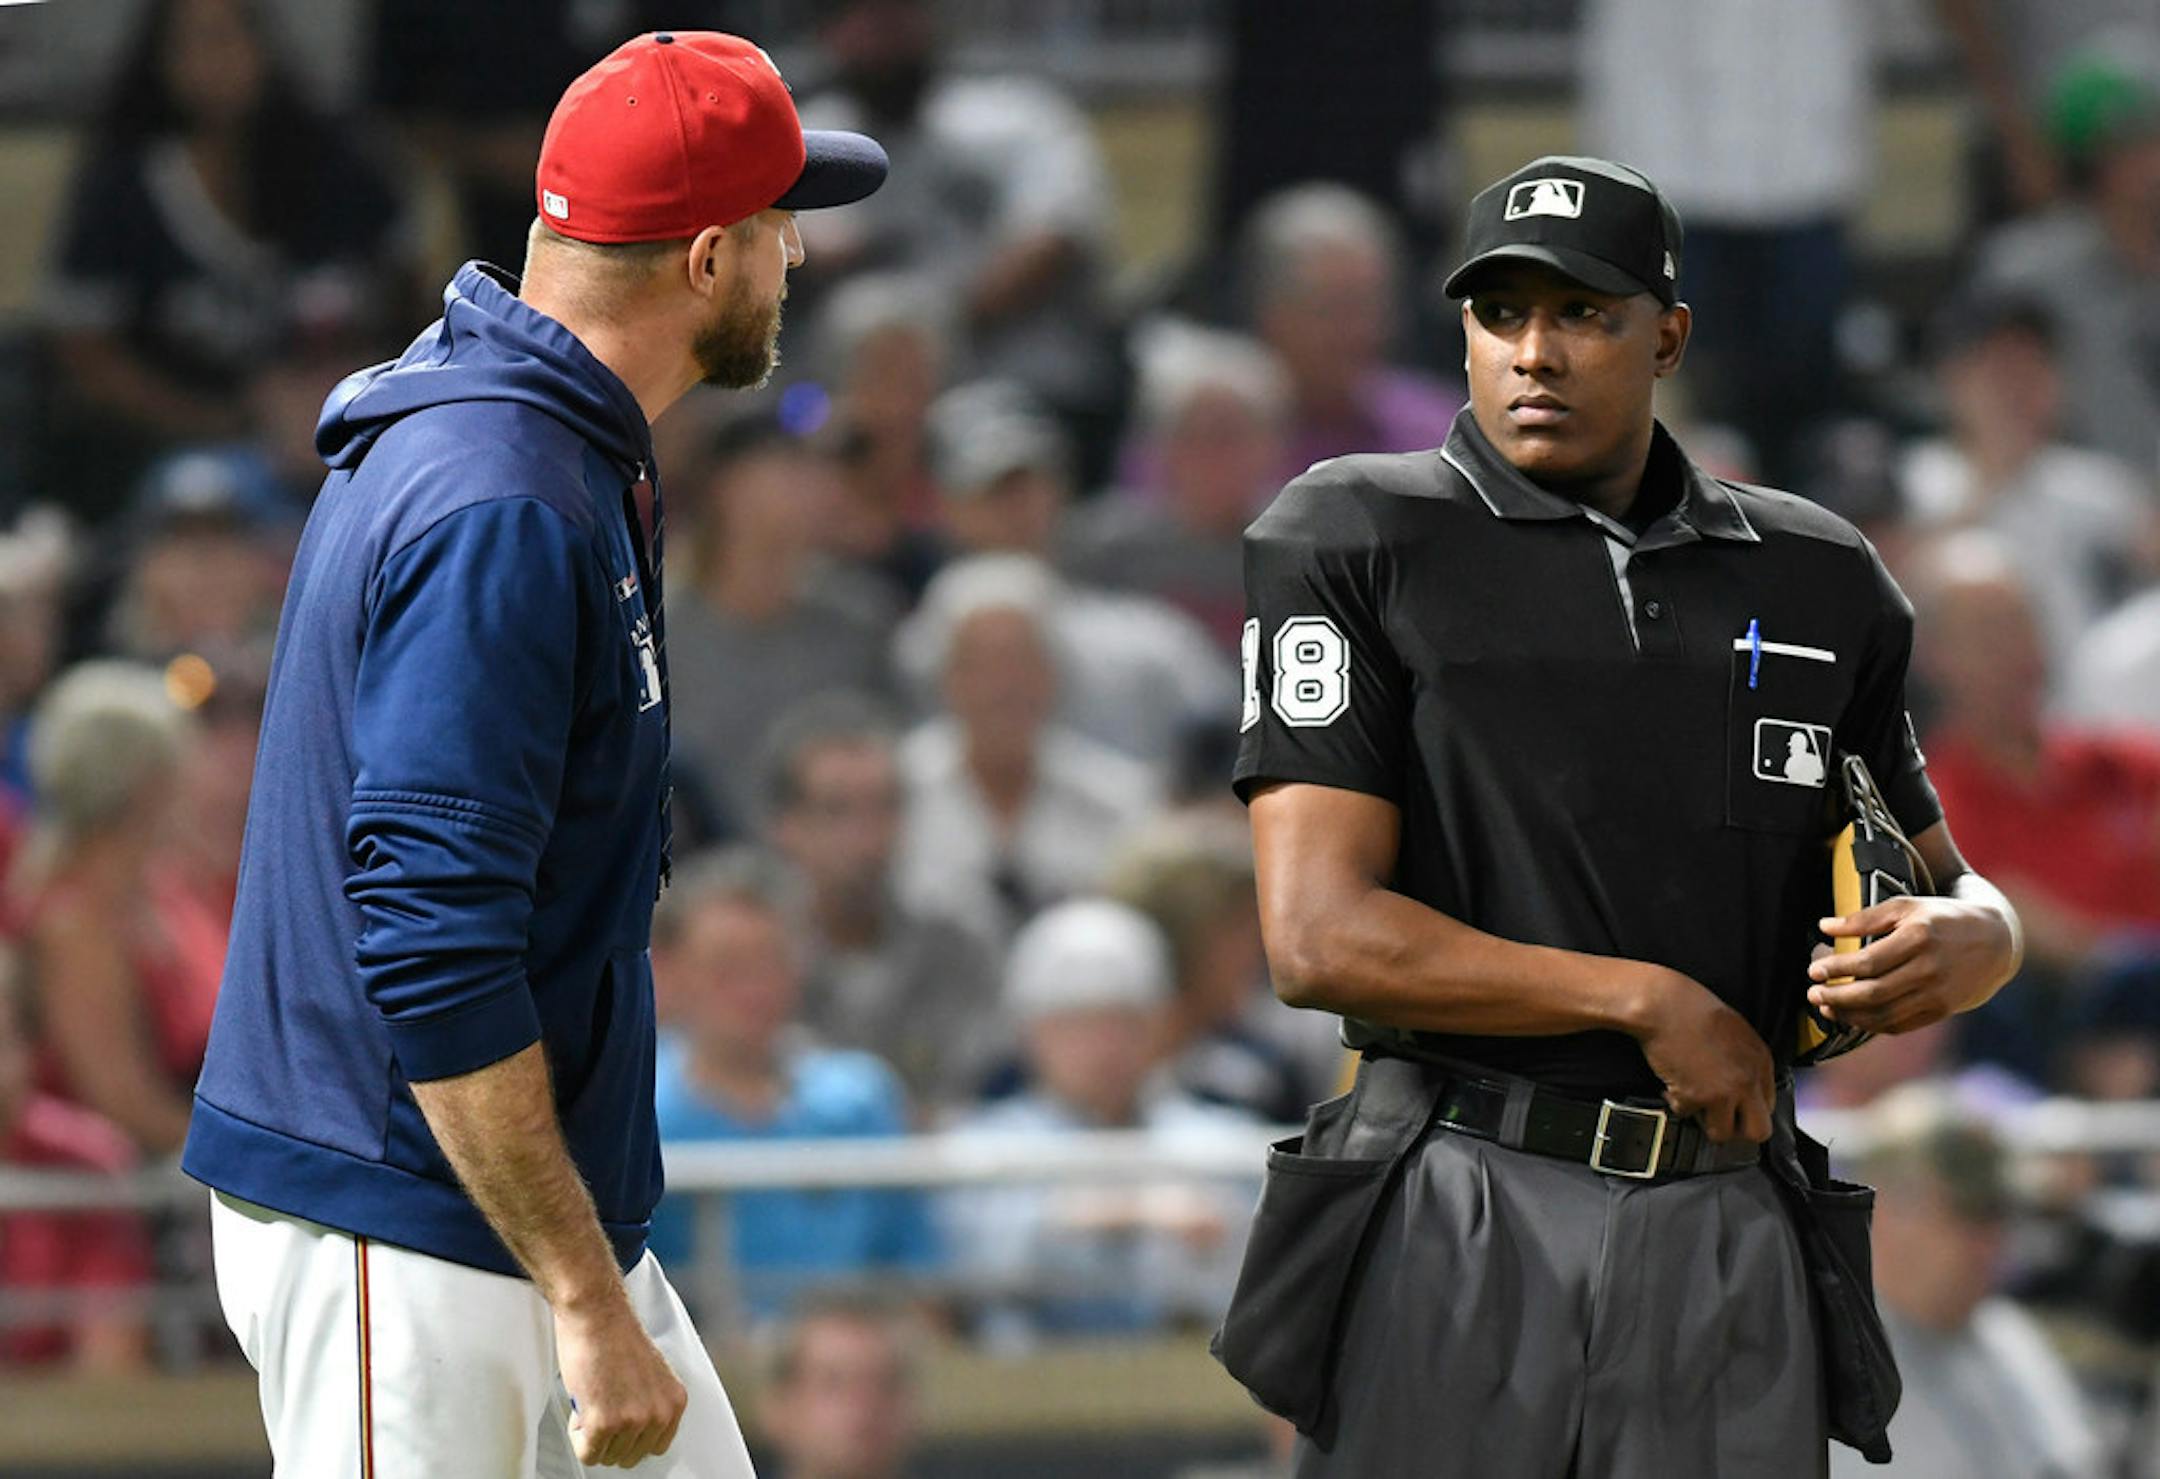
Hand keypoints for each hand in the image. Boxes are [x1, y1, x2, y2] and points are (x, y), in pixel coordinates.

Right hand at [554, 1297, 686, 1468]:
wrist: (597, 1313)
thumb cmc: (616, 1335)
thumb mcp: (651, 1375)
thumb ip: (650, 1404)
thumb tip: (636, 1432)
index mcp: (674, 1401)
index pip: (656, 1446)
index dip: (631, 1436)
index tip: (620, 1423)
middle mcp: (659, 1414)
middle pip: (630, 1456)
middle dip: (610, 1437)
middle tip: (600, 1405)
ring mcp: (632, 1421)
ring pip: (607, 1456)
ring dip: (592, 1434)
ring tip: (592, 1399)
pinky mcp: (604, 1424)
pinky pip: (588, 1454)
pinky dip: (578, 1437)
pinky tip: (582, 1407)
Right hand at [1632, 969, 1775, 1143]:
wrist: (1665, 1005)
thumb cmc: (1694, 1010)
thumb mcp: (1736, 1032)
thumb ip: (1746, 1063)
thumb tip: (1742, 1089)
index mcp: (1761, 1062)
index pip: (1769, 1107)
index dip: (1747, 1110)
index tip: (1732, 1107)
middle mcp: (1748, 1080)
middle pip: (1758, 1132)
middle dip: (1736, 1130)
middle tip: (1717, 1118)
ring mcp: (1724, 1092)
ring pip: (1722, 1134)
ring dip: (1704, 1121)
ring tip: (1691, 1099)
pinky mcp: (1697, 1097)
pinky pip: (1687, 1115)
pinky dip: (1676, 1102)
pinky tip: (1672, 1084)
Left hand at [1807, 896, 2016, 1035]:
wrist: (1996, 941)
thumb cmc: (1942, 918)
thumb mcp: (1907, 906)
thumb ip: (1865, 917)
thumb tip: (1824, 926)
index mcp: (1920, 937)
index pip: (1869, 961)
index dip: (1837, 969)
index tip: (1813, 970)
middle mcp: (1930, 969)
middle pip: (1874, 993)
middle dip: (1837, 996)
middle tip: (1812, 993)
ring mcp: (1938, 994)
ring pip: (1885, 1014)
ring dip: (1850, 1015)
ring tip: (1826, 1006)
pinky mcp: (1942, 1011)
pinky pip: (1901, 1025)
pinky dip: (1873, 1024)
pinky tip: (1853, 1017)